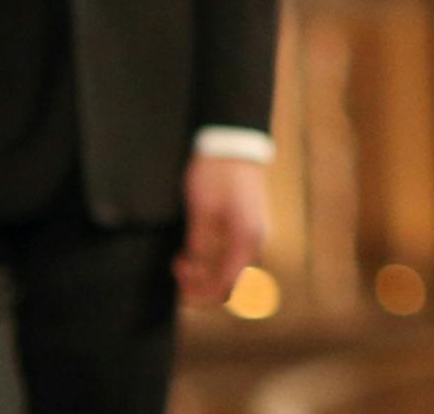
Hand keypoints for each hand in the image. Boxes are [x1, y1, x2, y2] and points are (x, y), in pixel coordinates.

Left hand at [172, 154, 266, 305]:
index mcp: (245, 240)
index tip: (178, 280)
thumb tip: (193, 268)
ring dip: (209, 271)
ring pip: (233, 268)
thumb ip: (198, 244)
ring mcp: (255, 232)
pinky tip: (200, 248)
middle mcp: (255, 240)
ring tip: (184, 258)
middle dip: (203, 283)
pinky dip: (217, 259)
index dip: (200, 292)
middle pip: (231, 281)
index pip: (225, 285)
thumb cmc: (217, 173)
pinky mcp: (250, 224)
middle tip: (178, 269)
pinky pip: (235, 253)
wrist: (234, 142)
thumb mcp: (200, 209)